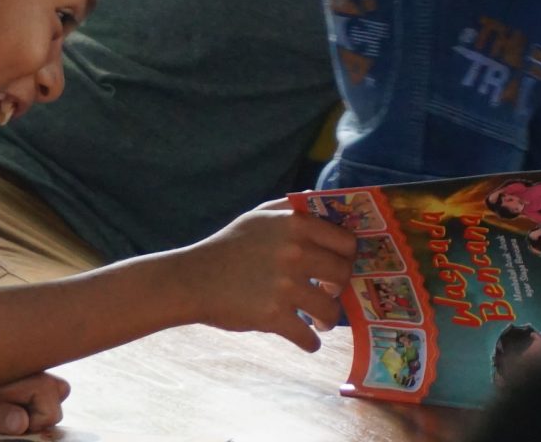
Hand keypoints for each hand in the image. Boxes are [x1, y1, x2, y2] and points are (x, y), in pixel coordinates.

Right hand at [180, 199, 354, 351]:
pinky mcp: (273, 316)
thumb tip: (316, 198)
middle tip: (328, 293)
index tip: (339, 265)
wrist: (193, 279)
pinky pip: (308, 336)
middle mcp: (295, 252)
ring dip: (328, 320)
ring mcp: (286, 286)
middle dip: (339, 287)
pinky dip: (311, 343)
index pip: (346, 241)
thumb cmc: (227, 246)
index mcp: (296, 225)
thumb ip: (291, 206)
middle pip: (343, 274)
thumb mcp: (259, 216)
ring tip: (320, 322)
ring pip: (330, 310)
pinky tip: (308, 342)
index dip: (347, 256)